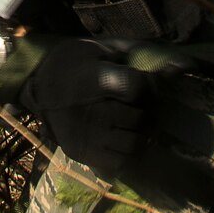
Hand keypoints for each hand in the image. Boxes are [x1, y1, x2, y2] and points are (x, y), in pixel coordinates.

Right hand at [11, 37, 152, 179]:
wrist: (37, 87)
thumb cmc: (71, 64)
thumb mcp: (96, 49)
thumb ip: (132, 54)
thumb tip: (176, 66)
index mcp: (92, 79)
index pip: (134, 85)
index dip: (148, 84)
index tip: (144, 83)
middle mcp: (90, 111)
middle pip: (140, 118)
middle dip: (149, 111)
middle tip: (145, 106)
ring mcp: (87, 135)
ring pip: (134, 143)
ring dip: (142, 135)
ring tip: (137, 125)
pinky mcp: (83, 153)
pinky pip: (121, 163)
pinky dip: (130, 153)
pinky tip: (125, 139)